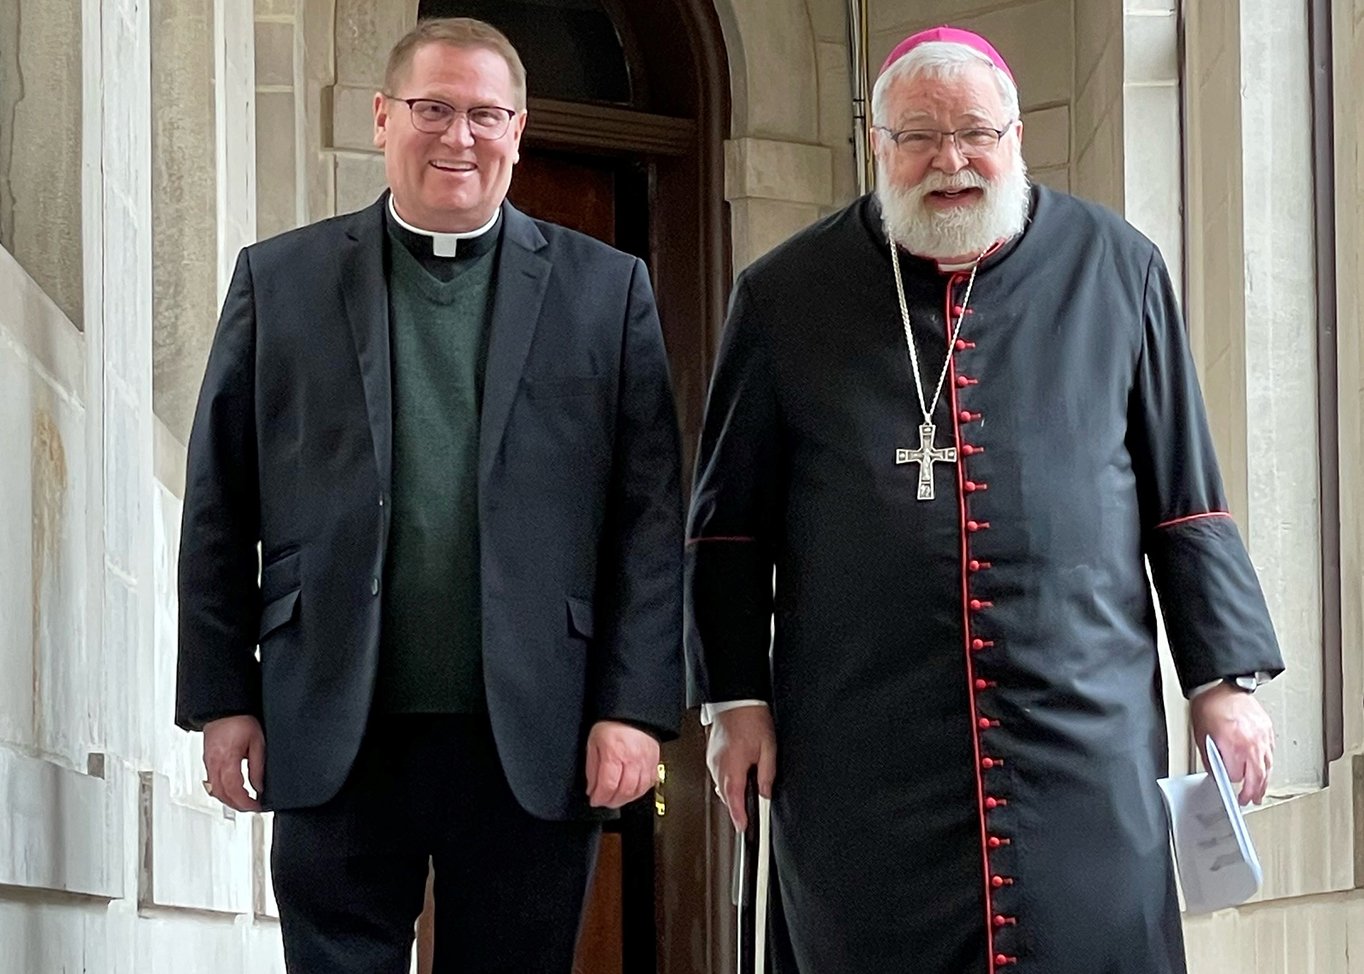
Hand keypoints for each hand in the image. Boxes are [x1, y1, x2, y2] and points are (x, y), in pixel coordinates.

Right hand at [202, 715, 264, 811]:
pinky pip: (211, 782)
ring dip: (228, 800)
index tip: (256, 806)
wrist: (224, 709)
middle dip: (237, 805)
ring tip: (243, 802)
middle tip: (252, 807)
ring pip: (214, 791)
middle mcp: (214, 763)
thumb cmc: (239, 720)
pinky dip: (222, 791)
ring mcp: (208, 763)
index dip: (245, 802)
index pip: (234, 790)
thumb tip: (260, 786)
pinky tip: (232, 791)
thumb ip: (258, 766)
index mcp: (227, 759)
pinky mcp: (207, 760)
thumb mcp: (257, 742)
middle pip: (221, 795)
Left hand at [585, 720, 659, 808]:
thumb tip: (592, 788)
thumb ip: (592, 768)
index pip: (608, 785)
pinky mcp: (654, 761)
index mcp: (614, 752)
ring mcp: (645, 761)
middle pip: (624, 791)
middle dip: (612, 801)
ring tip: (616, 798)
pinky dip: (639, 792)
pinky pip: (649, 783)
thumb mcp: (593, 742)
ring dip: (625, 799)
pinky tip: (630, 791)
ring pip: (638, 790)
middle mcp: (632, 758)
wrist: (632, 713)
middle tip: (604, 801)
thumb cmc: (612, 724)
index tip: (594, 800)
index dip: (600, 797)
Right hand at [706, 705, 775, 831]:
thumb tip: (765, 793)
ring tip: (746, 791)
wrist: (736, 699)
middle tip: (748, 812)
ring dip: (732, 792)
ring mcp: (712, 760)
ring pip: (721, 785)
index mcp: (732, 766)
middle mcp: (718, 765)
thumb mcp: (768, 748)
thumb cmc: (751, 719)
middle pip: (726, 795)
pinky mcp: (711, 754)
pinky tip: (738, 775)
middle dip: (736, 805)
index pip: (734, 800)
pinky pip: (717, 774)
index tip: (743, 827)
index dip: (738, 816)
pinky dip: (727, 780)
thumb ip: (767, 774)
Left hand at [1189, 683, 1274, 804]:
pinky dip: (1267, 763)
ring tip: (1260, 791)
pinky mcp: (1267, 730)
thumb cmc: (1208, 707)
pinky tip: (1263, 768)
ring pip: (1268, 766)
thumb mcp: (1202, 737)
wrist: (1219, 687)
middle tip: (1251, 799)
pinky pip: (1271, 753)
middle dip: (1254, 791)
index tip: (1231, 790)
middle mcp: (1252, 742)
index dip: (1231, 783)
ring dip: (1264, 781)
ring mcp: (1262, 736)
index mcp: (1234, 745)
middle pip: (1258, 776)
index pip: (1237, 776)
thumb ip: (1212, 760)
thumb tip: (1217, 774)